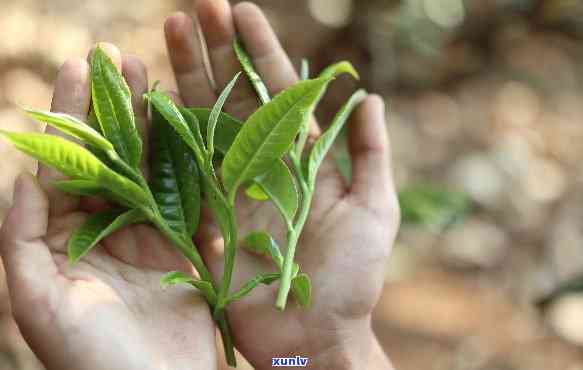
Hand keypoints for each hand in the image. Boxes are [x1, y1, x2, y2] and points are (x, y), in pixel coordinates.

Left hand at [0, 44, 216, 369]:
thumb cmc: (91, 359)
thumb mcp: (39, 302)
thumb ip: (22, 239)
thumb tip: (22, 177)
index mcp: (64, 237)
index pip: (66, 164)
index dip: (71, 113)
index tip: (81, 66)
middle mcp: (106, 228)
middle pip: (109, 156)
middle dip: (113, 107)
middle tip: (121, 58)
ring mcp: (149, 234)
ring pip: (150, 167)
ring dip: (152, 124)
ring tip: (155, 79)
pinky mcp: (186, 245)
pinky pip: (188, 196)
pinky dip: (190, 161)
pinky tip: (192, 127)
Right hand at [164, 2, 399, 368]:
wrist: (313, 337)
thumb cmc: (351, 279)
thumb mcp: (374, 212)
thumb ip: (370, 155)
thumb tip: (371, 97)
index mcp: (302, 158)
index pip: (278, 91)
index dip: (260, 50)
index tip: (241, 12)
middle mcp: (263, 164)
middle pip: (234, 97)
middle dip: (215, 53)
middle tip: (194, 11)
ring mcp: (230, 188)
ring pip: (203, 123)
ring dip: (186, 80)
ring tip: (166, 37)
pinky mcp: (205, 217)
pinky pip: (181, 169)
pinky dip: (165, 135)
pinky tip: (149, 100)